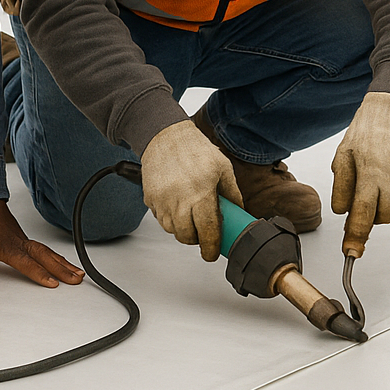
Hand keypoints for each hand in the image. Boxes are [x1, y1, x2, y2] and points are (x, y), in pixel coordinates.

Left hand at [0, 198, 83, 286]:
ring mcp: (25, 241)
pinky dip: (57, 257)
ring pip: (48, 253)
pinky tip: (64, 264)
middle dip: (61, 270)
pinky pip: (45, 249)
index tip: (53, 283)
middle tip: (76, 279)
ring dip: (63, 264)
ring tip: (78, 274)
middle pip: (44, 257)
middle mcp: (20, 243)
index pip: (26, 262)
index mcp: (7, 246)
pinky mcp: (25, 240)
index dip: (39, 273)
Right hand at [141, 120, 241, 261]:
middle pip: (186, 236)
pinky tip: (178, 204)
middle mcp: (180, 199)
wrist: (165, 136)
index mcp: (201, 193)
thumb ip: (232, 193)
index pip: (207, 231)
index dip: (210, 247)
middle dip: (195, 239)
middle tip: (202, 232)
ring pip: (172, 230)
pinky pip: (160, 218)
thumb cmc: (194, 150)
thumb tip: (239, 212)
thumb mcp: (222, 168)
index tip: (212, 253)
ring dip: (182, 228)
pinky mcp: (150, 199)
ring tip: (190, 214)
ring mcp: (162, 200)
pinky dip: (170, 218)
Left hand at [330, 92, 389, 243]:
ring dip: (381, 202)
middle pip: (384, 217)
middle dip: (372, 219)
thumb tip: (342, 213)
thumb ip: (341, 188)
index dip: (356, 236)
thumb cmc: (364, 135)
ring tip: (372, 178)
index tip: (351, 252)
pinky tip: (384, 173)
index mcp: (371, 173)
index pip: (363, 213)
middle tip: (360, 205)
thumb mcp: (342, 158)